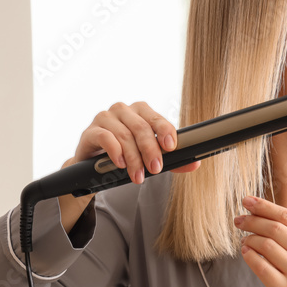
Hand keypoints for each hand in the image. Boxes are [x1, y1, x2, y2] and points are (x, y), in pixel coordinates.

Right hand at [69, 101, 199, 183]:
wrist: (95, 165)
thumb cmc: (126, 154)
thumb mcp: (150, 157)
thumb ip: (172, 160)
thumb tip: (195, 164)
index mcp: (141, 111)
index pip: (156, 118)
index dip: (165, 131)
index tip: (171, 147)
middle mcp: (123, 110)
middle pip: (141, 128)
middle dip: (150, 150)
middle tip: (156, 169)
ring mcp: (105, 118)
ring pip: (124, 135)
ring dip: (133, 158)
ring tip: (139, 176)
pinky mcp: (90, 131)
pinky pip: (105, 137)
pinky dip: (115, 151)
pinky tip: (120, 164)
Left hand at [234, 196, 286, 286]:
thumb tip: (259, 210)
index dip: (265, 206)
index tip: (247, 201)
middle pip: (275, 229)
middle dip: (253, 221)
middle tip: (239, 220)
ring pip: (266, 246)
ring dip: (249, 239)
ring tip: (244, 239)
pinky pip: (260, 266)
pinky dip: (249, 256)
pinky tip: (245, 252)